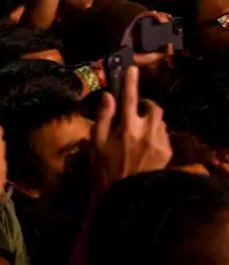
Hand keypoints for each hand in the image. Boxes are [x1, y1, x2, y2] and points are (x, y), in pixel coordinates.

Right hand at [90, 65, 170, 189]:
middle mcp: (147, 132)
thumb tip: (108, 97)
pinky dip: (155, 133)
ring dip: (150, 120)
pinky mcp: (167, 152)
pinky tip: (145, 144)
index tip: (132, 69)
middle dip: (145, 104)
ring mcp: (160, 142)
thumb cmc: (105, 169)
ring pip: (159, 121)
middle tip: (134, 110)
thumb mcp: (96, 143)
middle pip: (153, 107)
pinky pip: (163, 134)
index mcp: (127, 128)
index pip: (129, 98)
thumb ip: (103, 118)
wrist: (127, 195)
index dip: (130, 82)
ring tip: (138, 131)